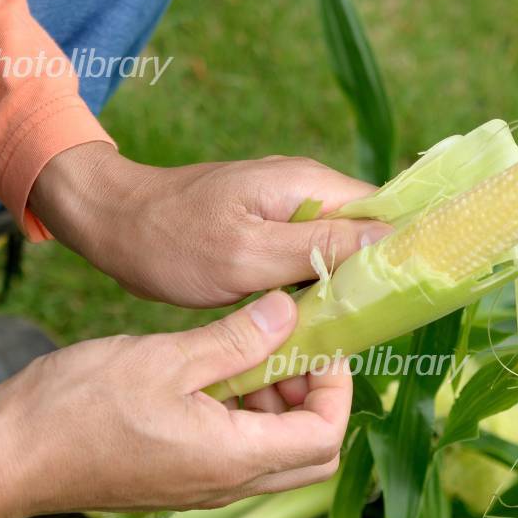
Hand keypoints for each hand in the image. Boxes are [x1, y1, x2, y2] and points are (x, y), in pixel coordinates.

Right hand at [0, 292, 350, 517]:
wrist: (5, 457)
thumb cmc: (76, 407)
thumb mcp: (165, 358)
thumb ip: (238, 339)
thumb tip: (291, 312)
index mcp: (233, 459)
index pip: (325, 437)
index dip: (335, 388)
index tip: (315, 343)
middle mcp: (226, 485)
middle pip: (310, 455)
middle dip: (314, 400)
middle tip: (288, 350)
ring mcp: (201, 488)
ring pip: (273, 456)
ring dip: (277, 407)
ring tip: (244, 353)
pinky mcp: (177, 481)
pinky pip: (234, 456)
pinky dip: (242, 417)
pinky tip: (211, 374)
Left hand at [28, 142, 390, 306]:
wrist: (111, 227)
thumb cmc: (170, 242)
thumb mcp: (246, 254)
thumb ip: (318, 249)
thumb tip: (389, 242)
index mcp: (307, 184)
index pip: (383, 213)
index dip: (401, 252)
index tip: (407, 299)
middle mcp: (305, 189)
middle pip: (365, 234)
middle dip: (371, 278)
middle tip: (367, 330)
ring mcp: (285, 209)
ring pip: (338, 252)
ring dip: (341, 288)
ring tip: (342, 333)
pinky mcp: (267, 230)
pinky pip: (308, 259)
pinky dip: (311, 289)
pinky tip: (309, 323)